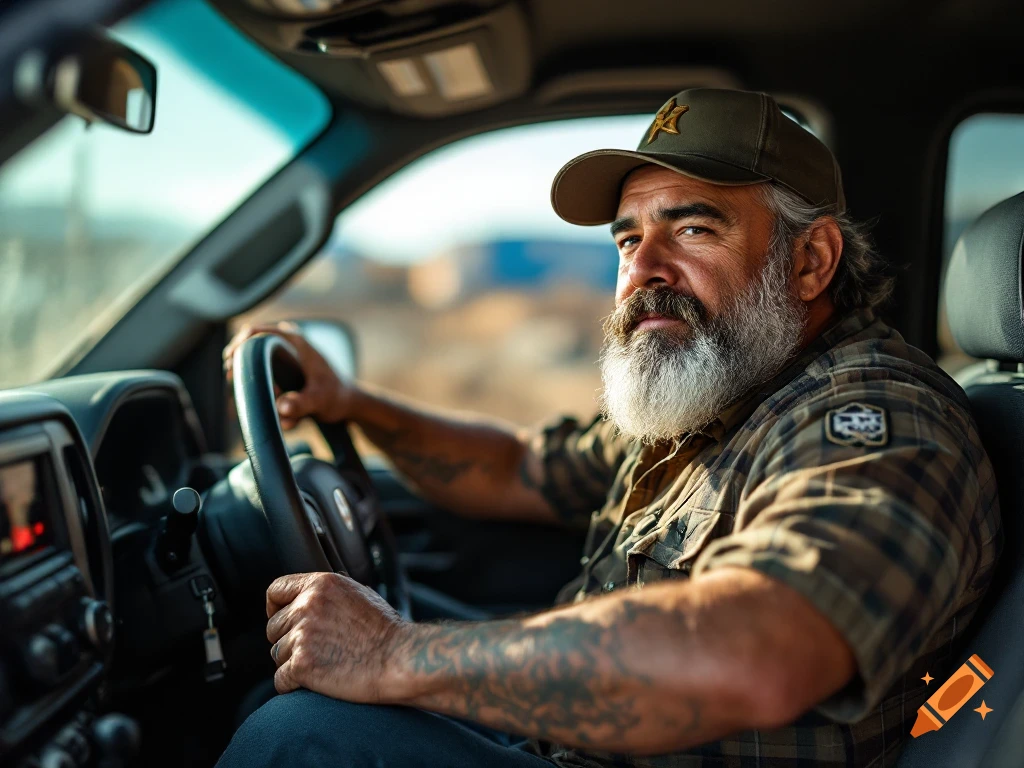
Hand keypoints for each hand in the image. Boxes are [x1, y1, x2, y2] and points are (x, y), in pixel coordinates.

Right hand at [223, 321, 353, 428]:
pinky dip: (258, 380)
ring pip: (255, 357)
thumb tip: (281, 407)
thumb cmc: (335, 397)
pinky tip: (267, 395)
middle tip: (237, 379)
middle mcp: (288, 342)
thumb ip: (301, 405)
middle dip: (241, 362)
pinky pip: (262, 368)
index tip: (231, 363)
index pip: (257, 331)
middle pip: (250, 342)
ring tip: (263, 391)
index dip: (239, 344)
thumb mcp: (320, 401)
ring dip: (250, 374)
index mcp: (296, 341)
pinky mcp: (284, 365)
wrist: (348, 401)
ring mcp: (285, 353)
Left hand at [266, 572, 406, 699]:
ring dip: (293, 663)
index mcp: (321, 584)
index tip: (281, 618)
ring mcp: (302, 635)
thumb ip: (329, 593)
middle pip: (273, 627)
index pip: (276, 590)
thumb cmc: (385, 631)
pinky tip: (316, 681)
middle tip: (313, 649)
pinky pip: (280, 679)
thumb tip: (310, 596)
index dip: (275, 606)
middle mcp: (307, 605)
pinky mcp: (302, 665)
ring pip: (276, 654)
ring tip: (323, 664)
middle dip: (287, 639)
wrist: (398, 659)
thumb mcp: (359, 593)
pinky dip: (293, 684)